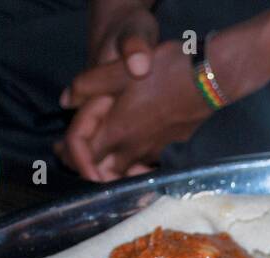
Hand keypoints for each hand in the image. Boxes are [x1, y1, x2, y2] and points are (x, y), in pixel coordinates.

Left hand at [56, 1, 159, 178]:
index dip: (68, 156)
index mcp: (117, 132)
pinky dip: (135, 164)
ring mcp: (155, 150)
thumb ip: (88, 85)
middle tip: (79, 158)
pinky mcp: (172, 147)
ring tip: (104, 161)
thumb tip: (66, 99)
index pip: (84, 157)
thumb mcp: (118, 71)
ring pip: (127, 172)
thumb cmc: (164, 72)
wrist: (209, 78)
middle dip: (88, 169)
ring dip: (112, 170)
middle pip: (104, 173)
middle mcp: (134, 148)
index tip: (59, 151)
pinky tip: (135, 154)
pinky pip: (146, 164)